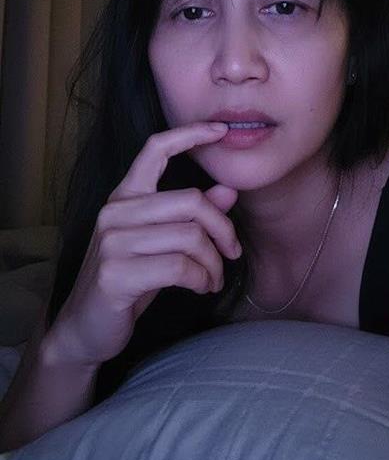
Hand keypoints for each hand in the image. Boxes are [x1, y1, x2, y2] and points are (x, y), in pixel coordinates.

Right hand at [44, 122, 240, 367]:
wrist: (86, 328)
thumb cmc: (129, 280)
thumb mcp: (162, 243)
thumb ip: (191, 215)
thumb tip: (229, 190)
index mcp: (125, 196)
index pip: (155, 149)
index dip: (190, 134)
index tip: (221, 131)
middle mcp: (115, 211)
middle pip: (191, 201)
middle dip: (223, 230)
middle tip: (232, 253)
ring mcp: (112, 242)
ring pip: (190, 237)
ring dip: (214, 263)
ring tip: (213, 279)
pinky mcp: (116, 274)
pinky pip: (179, 267)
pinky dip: (201, 279)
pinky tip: (201, 288)